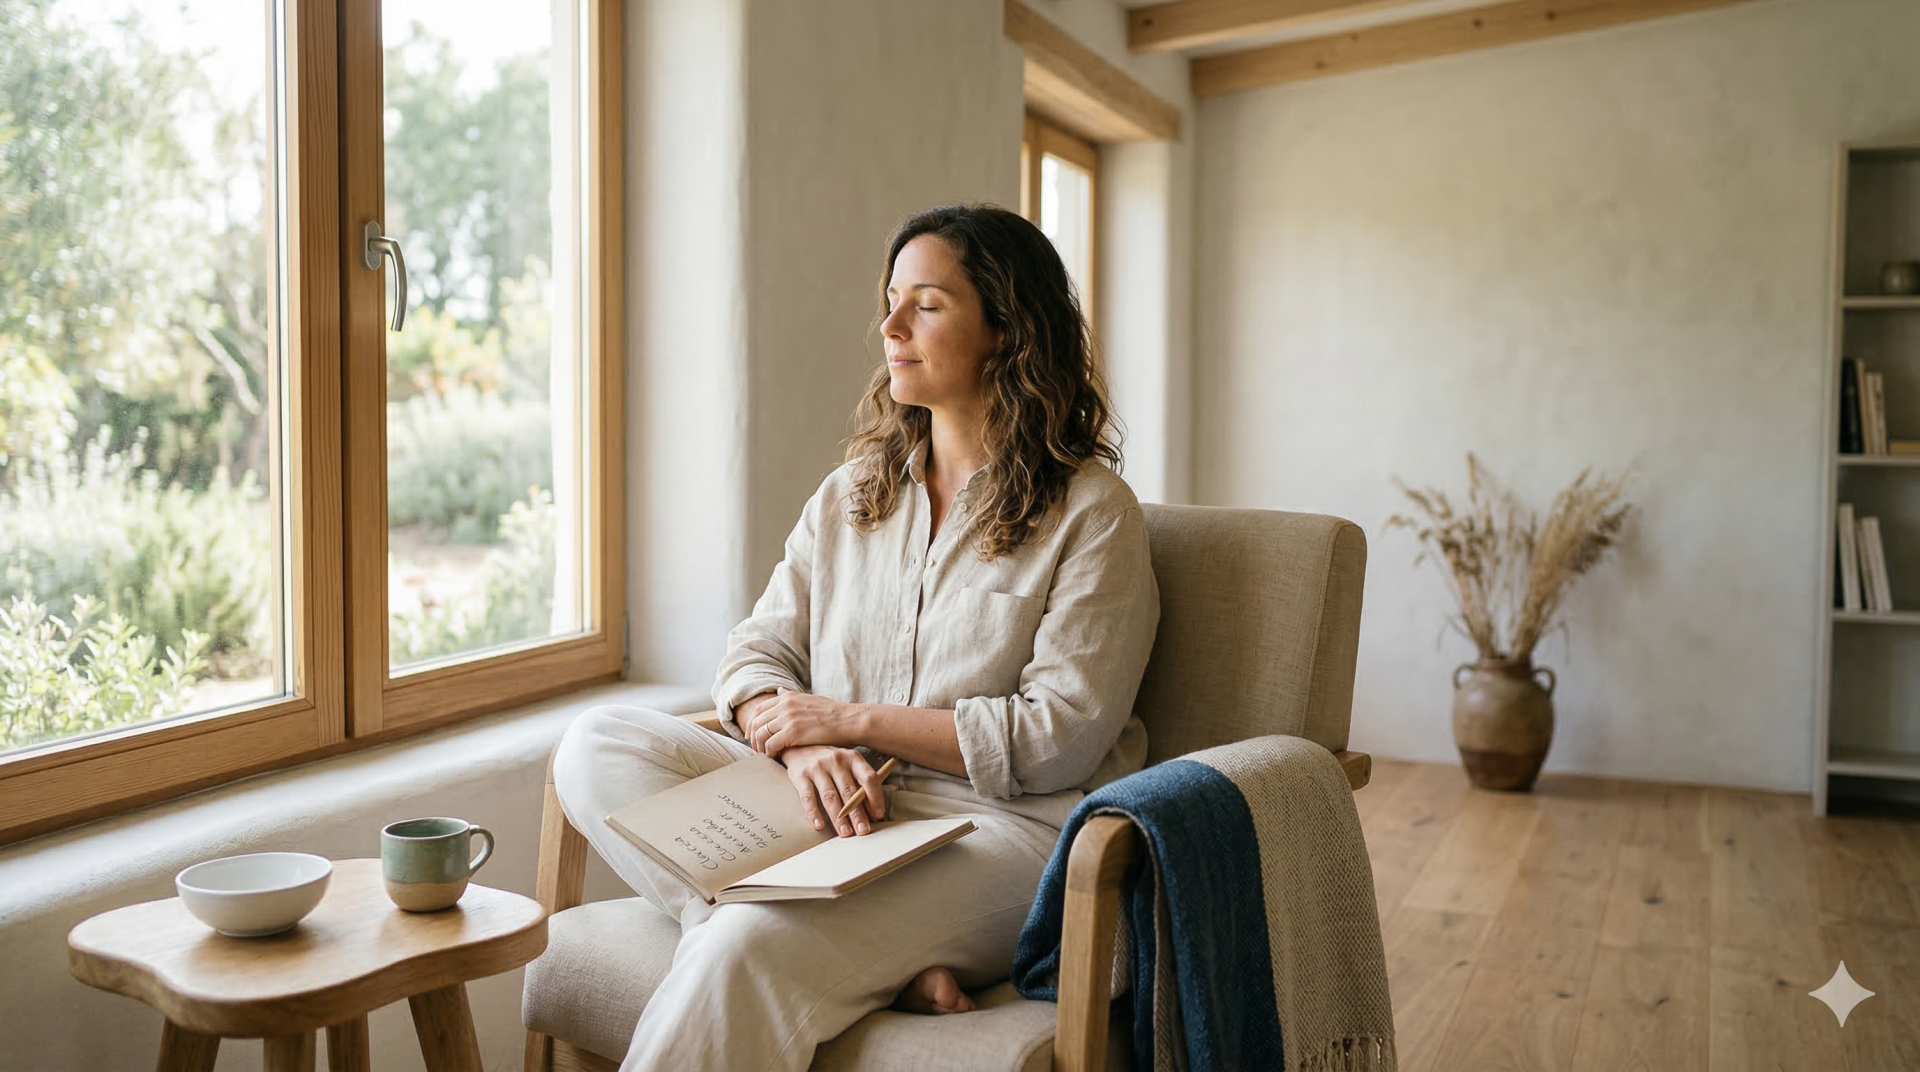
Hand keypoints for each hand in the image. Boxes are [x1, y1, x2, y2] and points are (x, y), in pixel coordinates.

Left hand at [742, 687, 857, 756]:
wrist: (848, 721)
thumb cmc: (832, 713)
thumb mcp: (808, 698)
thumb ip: (791, 695)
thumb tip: (778, 690)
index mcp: (787, 697)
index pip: (759, 709)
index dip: (752, 724)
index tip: (752, 735)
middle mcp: (785, 705)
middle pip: (756, 722)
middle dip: (752, 737)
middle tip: (756, 749)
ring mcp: (788, 718)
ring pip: (761, 734)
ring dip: (760, 747)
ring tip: (766, 754)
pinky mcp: (792, 733)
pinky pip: (771, 745)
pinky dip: (769, 753)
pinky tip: (775, 757)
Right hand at [780, 745, 886, 836]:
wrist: (799, 745)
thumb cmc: (829, 760)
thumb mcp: (847, 763)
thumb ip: (859, 782)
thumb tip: (872, 810)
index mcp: (852, 758)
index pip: (869, 777)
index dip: (875, 797)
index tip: (878, 814)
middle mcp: (836, 760)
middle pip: (849, 791)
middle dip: (857, 814)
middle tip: (863, 831)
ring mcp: (817, 767)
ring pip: (830, 796)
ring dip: (838, 818)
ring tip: (845, 833)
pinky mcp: (800, 775)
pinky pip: (808, 797)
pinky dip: (814, 813)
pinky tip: (819, 825)